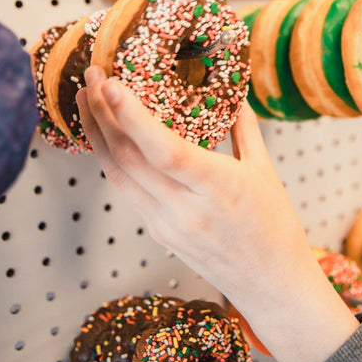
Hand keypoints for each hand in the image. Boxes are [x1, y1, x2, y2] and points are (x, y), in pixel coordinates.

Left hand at [77, 66, 357, 361]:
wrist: (271, 285)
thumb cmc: (275, 229)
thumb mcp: (266, 171)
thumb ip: (245, 129)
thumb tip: (234, 92)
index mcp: (217, 188)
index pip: (164, 150)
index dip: (132, 117)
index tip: (111, 84)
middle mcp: (184, 210)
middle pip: (128, 158)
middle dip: (102, 113)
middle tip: (92, 75)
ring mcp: (165, 225)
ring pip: (117, 174)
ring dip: (97, 134)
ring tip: (86, 99)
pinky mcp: (157, 232)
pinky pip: (126, 189)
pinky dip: (111, 158)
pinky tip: (107, 136)